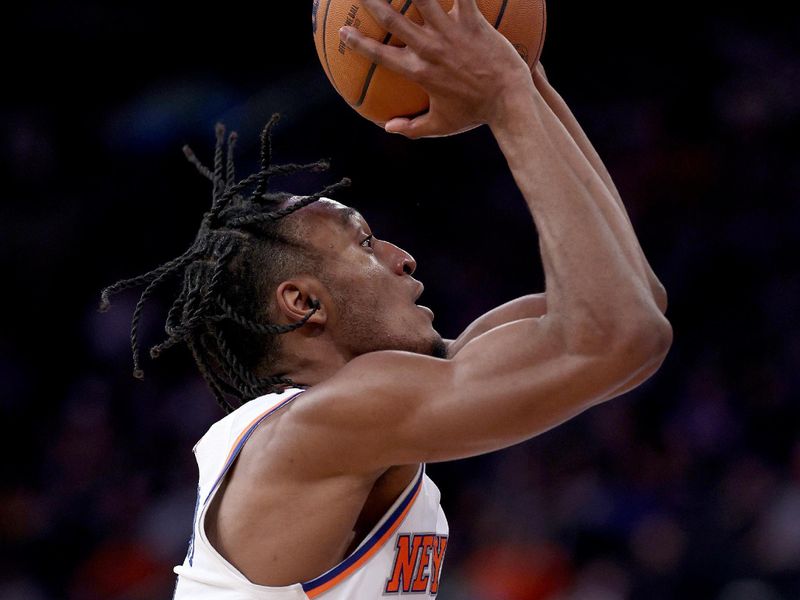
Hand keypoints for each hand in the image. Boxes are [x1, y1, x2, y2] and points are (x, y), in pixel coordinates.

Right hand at [339, 0, 533, 137]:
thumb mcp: (441, 125)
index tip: (343, 32)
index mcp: (417, 71)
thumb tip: (388, 128)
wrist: (507, 102)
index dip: (358, 43)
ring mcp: (450, 33)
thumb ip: (412, 128)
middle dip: (371, 1)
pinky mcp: (472, 22)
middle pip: (392, 19)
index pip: (380, 55)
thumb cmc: (475, 113)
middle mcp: (429, 49)